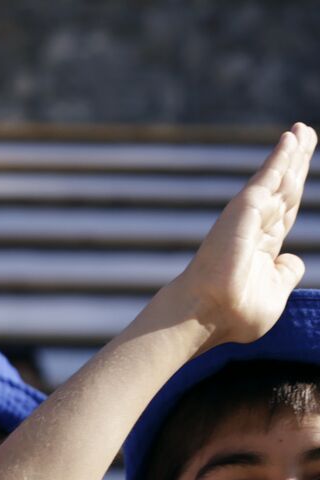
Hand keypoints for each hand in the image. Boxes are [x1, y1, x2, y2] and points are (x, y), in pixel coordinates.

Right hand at [171, 123, 315, 348]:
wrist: (209, 313)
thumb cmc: (235, 314)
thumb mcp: (275, 294)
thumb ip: (286, 274)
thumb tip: (294, 259)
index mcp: (262, 248)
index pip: (286, 211)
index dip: (295, 189)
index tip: (301, 169)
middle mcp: (256, 228)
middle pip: (285, 188)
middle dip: (297, 163)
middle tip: (305, 135)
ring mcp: (250, 217)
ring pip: (280, 178)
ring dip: (293, 153)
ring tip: (303, 130)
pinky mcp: (245, 209)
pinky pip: (269, 177)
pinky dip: (281, 157)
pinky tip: (292, 138)